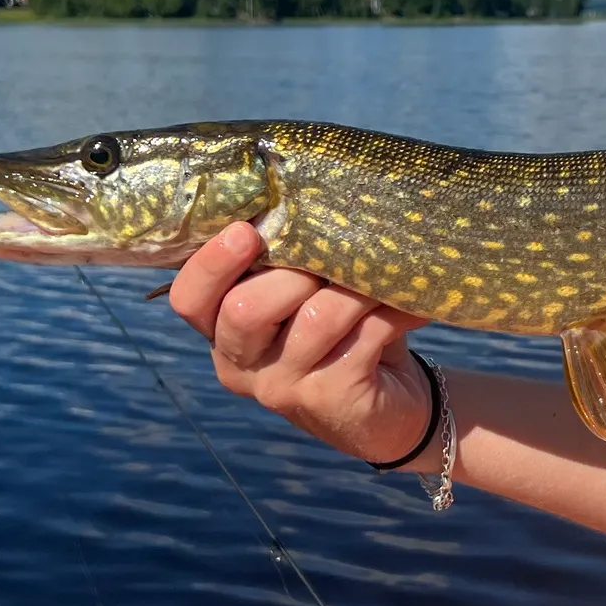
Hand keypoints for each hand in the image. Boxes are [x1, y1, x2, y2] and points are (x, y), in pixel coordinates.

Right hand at [168, 224, 434, 464]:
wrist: (386, 409)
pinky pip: (362, 338)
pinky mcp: (331, 400)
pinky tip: (415, 305)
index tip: (246, 230)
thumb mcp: (306, 297)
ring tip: (386, 273)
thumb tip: (314, 195)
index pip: (190, 300)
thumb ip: (291, 262)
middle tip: (336, 253)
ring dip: (356, 288)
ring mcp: (283, 388)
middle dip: (295, 271)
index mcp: (223, 332)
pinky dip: (392, 313)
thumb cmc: (340, 336)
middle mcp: (242, 365)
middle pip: (245, 309)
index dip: (211, 263)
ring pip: (315, 318)